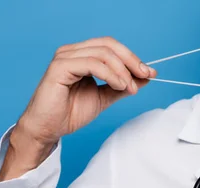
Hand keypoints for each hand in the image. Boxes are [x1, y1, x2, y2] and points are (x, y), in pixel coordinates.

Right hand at [14, 36, 156, 146]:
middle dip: (131, 61)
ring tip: (130, 88)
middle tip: (145, 76)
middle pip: (109, 45)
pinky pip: (91, 64)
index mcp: (82, 55)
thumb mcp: (105, 97)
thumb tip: (146, 77)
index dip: (133, 57)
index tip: (150, 73)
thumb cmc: (70, 112)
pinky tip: (119, 86)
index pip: (112, 46)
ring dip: (122, 70)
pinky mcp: (59, 67)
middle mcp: (72, 52)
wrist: (49, 129)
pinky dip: (110, 74)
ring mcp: (65, 58)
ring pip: (102, 53)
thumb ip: (123, 85)